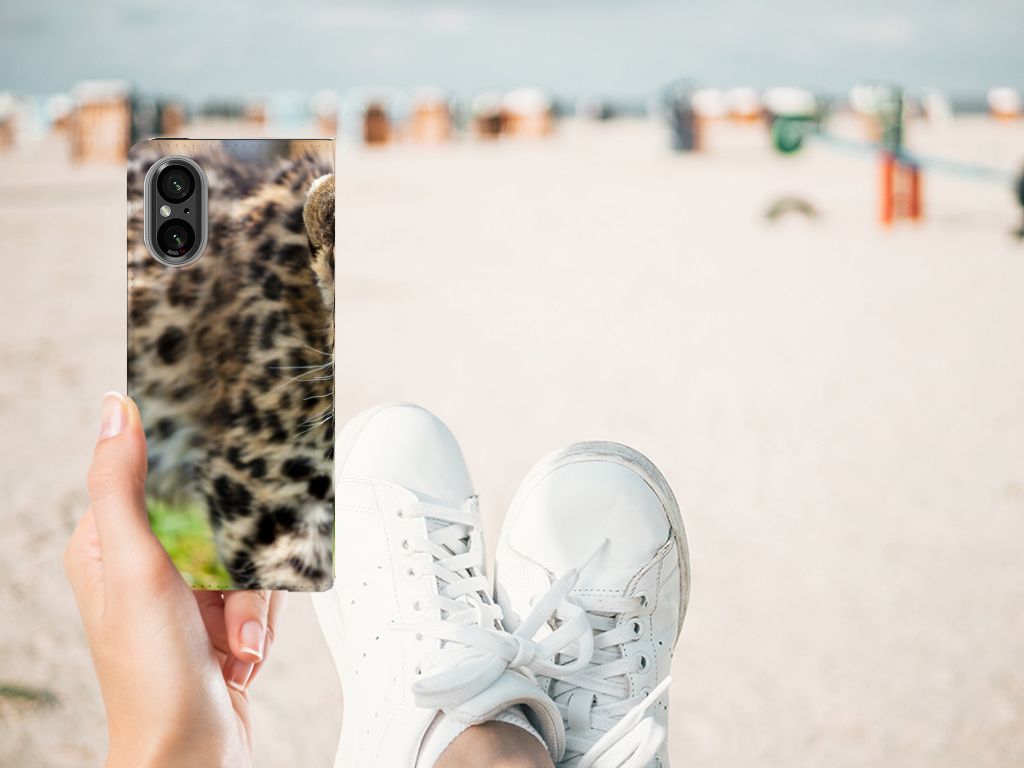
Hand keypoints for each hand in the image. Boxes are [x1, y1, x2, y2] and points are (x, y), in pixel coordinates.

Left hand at [64, 392, 285, 767]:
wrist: (193, 754)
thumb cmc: (152, 678)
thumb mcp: (136, 569)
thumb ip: (122, 487)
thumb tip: (116, 411)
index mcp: (108, 544)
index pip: (151, 475)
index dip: (190, 475)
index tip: (218, 472)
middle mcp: (145, 565)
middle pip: (213, 514)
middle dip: (235, 556)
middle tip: (226, 589)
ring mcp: (184, 593)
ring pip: (244, 552)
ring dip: (251, 597)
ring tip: (234, 636)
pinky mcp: (218, 617)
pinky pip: (260, 588)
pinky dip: (261, 618)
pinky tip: (243, 648)